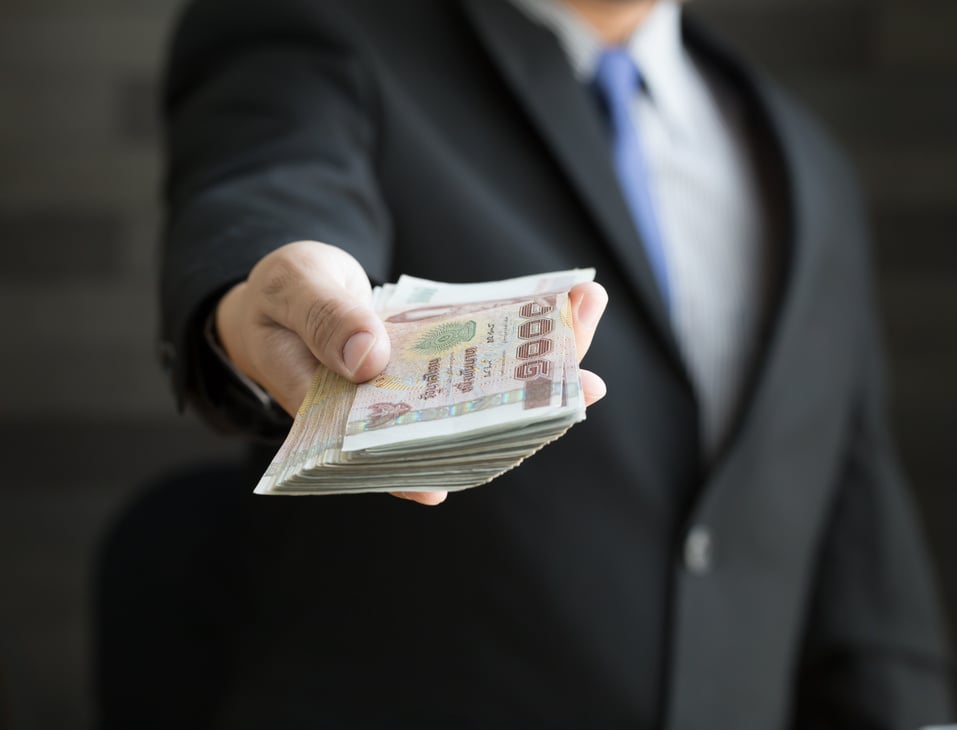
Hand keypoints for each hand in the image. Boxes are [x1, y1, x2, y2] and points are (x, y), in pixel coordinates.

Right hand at [215, 240, 607, 505]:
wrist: (288, 291)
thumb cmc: (278, 300)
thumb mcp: (290, 292)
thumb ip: (323, 320)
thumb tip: (369, 357)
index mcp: (341, 421)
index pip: (394, 456)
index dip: (440, 464)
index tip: (484, 468)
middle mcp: (393, 418)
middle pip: (463, 425)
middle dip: (526, 406)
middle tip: (587, 384)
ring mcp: (424, 392)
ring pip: (488, 390)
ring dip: (542, 361)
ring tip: (587, 316)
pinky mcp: (445, 363)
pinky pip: (490, 356)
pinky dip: (525, 332)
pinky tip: (565, 306)